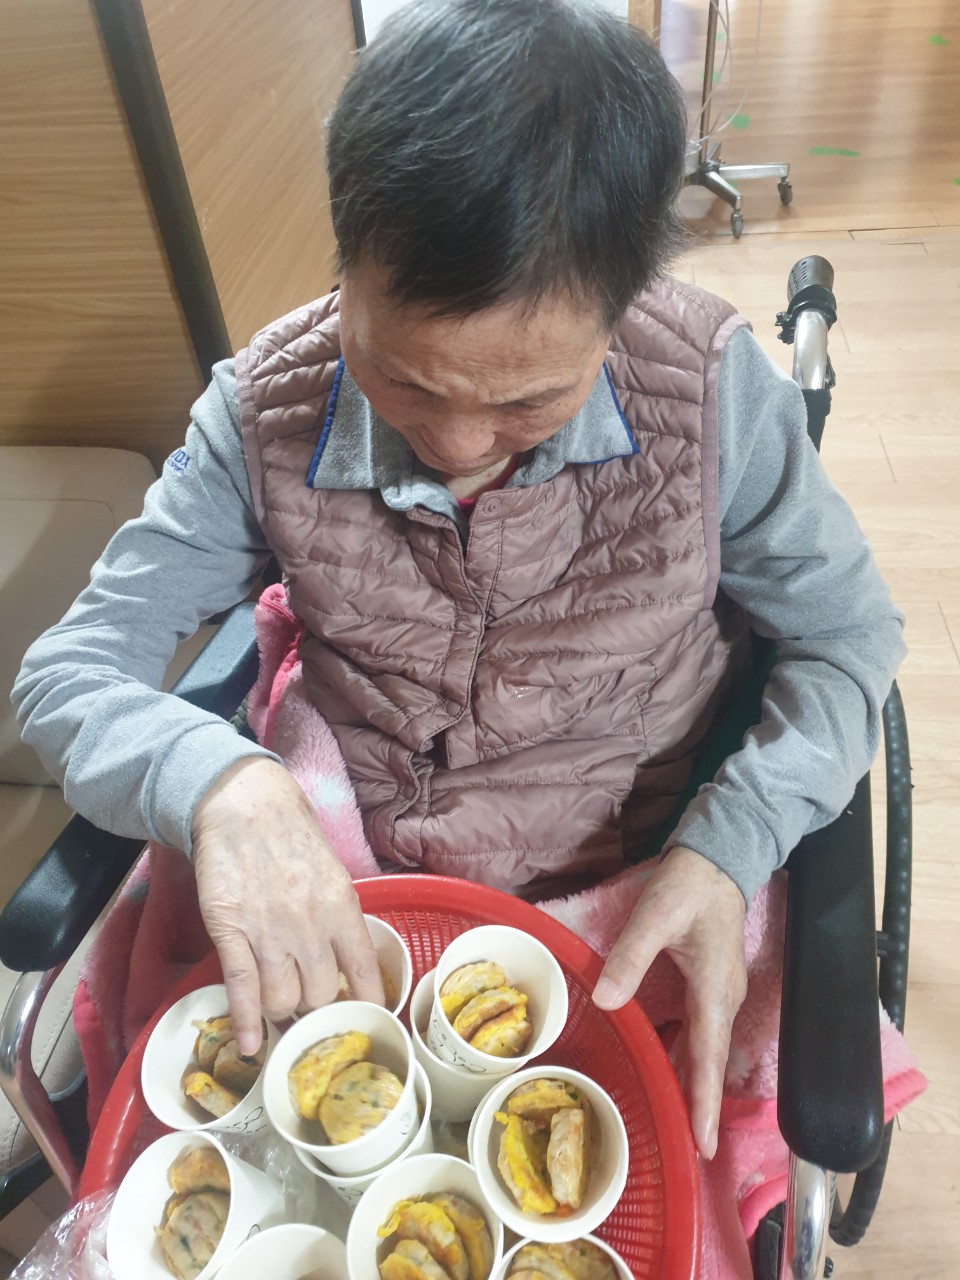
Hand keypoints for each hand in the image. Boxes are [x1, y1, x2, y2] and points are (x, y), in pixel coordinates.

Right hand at [191, 757, 383, 1054]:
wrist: (245, 806)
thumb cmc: (292, 838)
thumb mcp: (334, 874)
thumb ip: (342, 919)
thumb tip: (349, 965)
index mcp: (343, 909)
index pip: (364, 974)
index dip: (366, 1005)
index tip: (363, 1020)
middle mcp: (310, 926)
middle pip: (319, 996)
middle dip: (315, 1008)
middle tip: (309, 1007)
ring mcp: (269, 932)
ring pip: (282, 1000)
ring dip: (281, 1012)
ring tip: (279, 1008)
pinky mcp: (231, 933)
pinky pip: (242, 990)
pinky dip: (246, 1023)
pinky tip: (249, 1045)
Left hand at [591, 845, 746, 1159]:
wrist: (718, 856)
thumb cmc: (689, 885)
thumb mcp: (655, 914)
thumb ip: (630, 957)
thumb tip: (605, 1001)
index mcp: (712, 988)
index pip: (708, 1055)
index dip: (704, 1100)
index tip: (703, 1142)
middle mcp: (722, 998)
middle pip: (711, 1061)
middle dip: (702, 1104)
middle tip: (693, 1148)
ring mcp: (719, 991)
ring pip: (707, 1048)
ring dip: (696, 1083)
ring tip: (684, 1123)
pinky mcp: (710, 983)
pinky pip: (702, 1031)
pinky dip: (691, 1057)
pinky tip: (674, 1069)